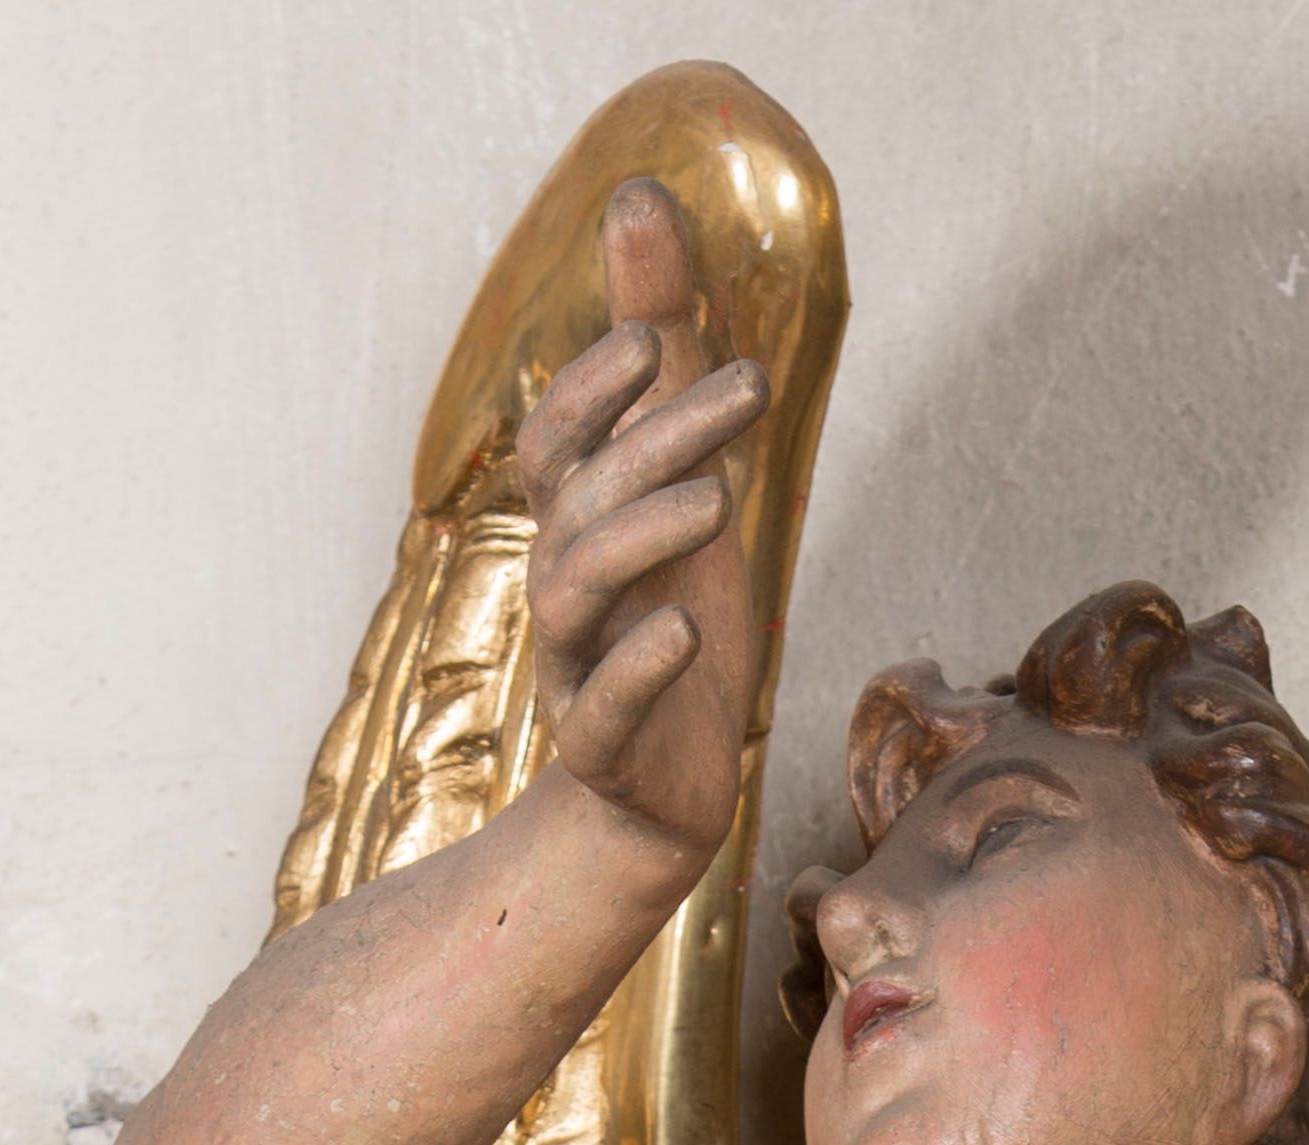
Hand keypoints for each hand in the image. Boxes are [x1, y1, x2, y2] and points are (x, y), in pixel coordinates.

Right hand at [517, 176, 769, 870]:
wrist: (662, 786)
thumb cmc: (670, 619)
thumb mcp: (679, 472)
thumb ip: (659, 344)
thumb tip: (640, 194)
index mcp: (575, 522)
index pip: (559, 438)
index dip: (594, 387)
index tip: (659, 337)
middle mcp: (562, 584)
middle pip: (588, 498)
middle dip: (662, 437)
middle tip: (750, 385)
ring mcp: (576, 667)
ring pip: (579, 592)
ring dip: (644, 536)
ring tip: (720, 499)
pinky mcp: (604, 748)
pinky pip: (602, 709)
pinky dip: (639, 670)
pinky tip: (689, 631)